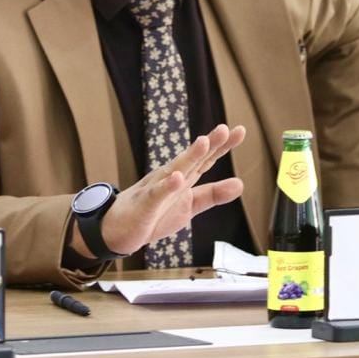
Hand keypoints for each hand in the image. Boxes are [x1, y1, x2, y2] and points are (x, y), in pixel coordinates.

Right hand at [70, 123, 245, 259]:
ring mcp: (157, 189)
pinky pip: (156, 194)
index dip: (223, 146)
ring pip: (175, 170)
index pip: (206, 159)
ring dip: (189, 156)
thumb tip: (241, 183)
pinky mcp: (145, 204)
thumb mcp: (190, 206)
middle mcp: (171, 177)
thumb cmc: (154, 214)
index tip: (240, 131)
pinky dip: (167, 187)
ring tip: (203, 142)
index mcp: (184, 177)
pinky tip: (177, 179)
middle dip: (208, 144)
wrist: (117, 228)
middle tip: (223, 128)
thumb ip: (213, 194)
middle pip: (193, 159)